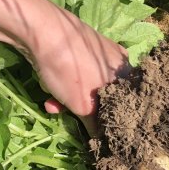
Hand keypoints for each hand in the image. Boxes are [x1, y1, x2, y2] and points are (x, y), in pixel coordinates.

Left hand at [27, 11, 129, 136]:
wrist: (40, 29)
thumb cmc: (71, 71)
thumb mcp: (84, 107)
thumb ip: (96, 126)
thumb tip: (103, 140)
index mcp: (129, 74)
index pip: (125, 105)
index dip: (110, 120)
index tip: (96, 129)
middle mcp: (119, 61)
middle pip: (104, 97)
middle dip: (82, 111)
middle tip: (69, 115)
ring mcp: (99, 50)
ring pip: (87, 86)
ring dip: (68, 99)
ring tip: (52, 104)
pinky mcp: (79, 44)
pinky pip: (76, 72)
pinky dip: (63, 84)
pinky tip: (48, 88)